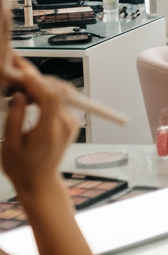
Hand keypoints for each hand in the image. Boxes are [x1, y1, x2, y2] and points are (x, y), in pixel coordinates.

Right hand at [1, 56, 80, 197]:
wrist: (39, 182)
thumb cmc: (21, 167)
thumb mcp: (9, 145)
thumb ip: (14, 118)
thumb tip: (20, 95)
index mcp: (50, 131)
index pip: (50, 97)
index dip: (36, 81)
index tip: (21, 72)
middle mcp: (66, 125)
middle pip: (56, 91)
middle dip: (37, 79)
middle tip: (16, 72)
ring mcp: (71, 123)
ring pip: (59, 94)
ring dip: (40, 85)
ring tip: (19, 84)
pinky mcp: (70, 122)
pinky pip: (60, 101)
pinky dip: (45, 94)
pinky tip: (29, 96)